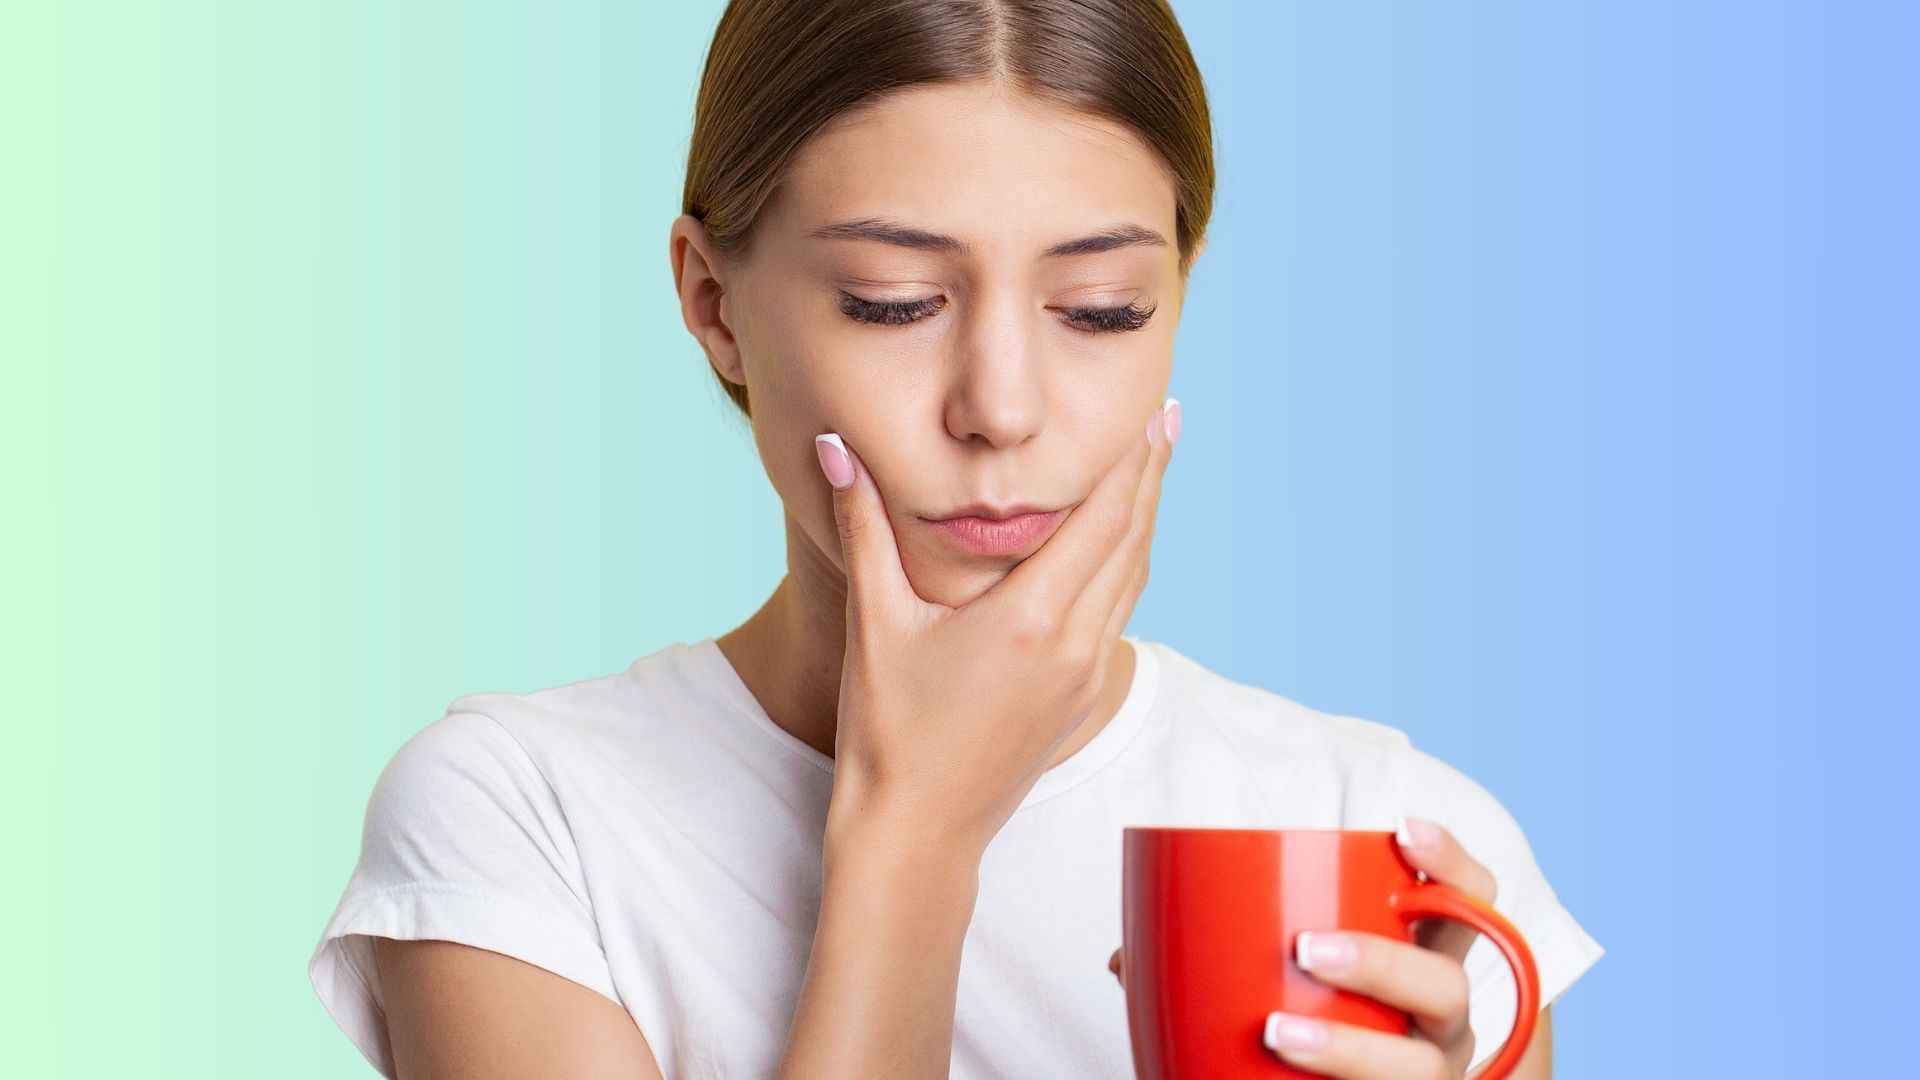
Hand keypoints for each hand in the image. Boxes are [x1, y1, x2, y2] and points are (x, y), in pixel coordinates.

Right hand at [816, 398, 1179, 857]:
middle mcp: (1075, 645)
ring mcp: (1084, 676)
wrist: (916, 834)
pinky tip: (1115, 547)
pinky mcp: (1080, 698)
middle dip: (1152, 476)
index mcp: (1031, 619)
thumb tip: (831, 446)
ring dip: (1146, 521)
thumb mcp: (874, 621)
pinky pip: (1117, 615)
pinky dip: (1125, 567)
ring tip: (1152, 468)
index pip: (1104, 519)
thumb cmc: (887, 731)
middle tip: (1168, 416)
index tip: (1155, 411)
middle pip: (1134, 542)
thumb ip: (863, 525)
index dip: (1133, 461)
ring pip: (1133, 580)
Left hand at [1107, 816, 1496, 1078]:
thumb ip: (1219, 958)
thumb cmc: (1300, 1032)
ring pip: (1420, 1066)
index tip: (1401, 830)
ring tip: (1279, 1033)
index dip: (1452, 862)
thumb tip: (1127, 956)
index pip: (1474, 900)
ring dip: (1353, 1049)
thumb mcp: (1274, 982)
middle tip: (1306, 948)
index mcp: (1427, 959)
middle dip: (1384, 961)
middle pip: (1448, 983)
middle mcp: (1443, 1022)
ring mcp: (1429, 1075)